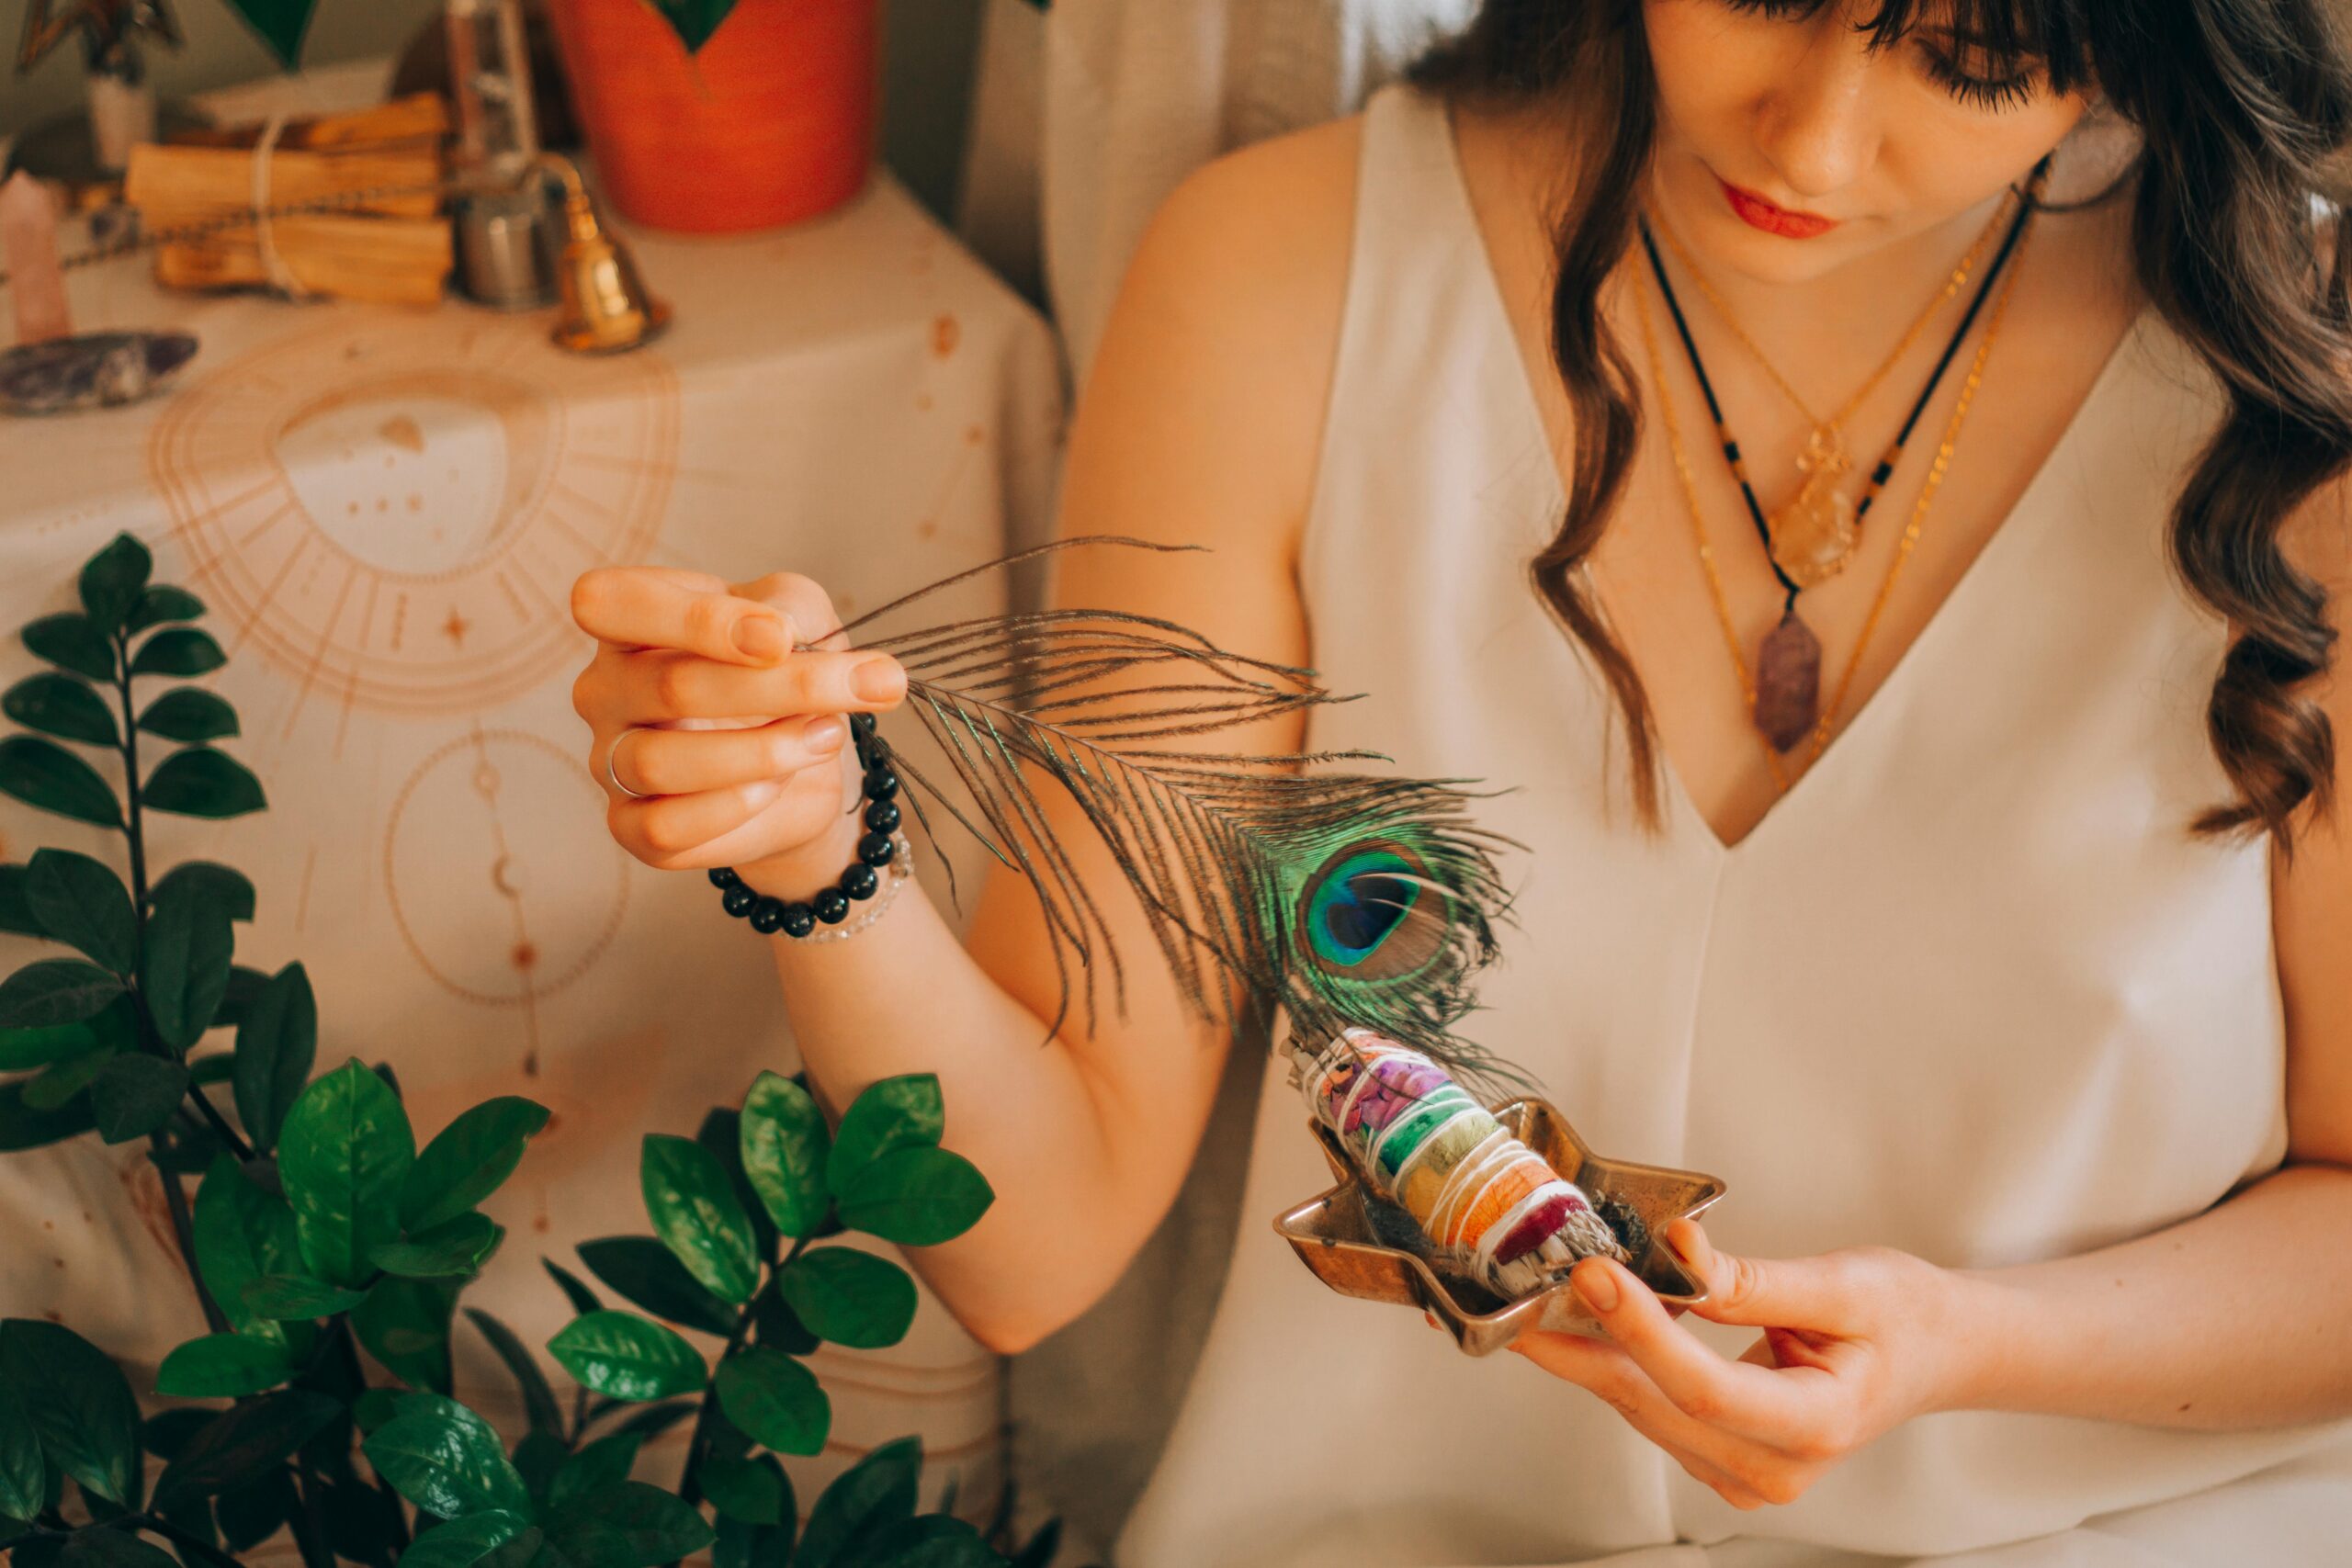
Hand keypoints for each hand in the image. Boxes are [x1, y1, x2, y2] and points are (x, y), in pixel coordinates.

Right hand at [568, 566, 906, 879]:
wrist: (805, 767)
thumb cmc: (786, 673)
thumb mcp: (801, 617)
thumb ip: (788, 607)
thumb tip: (782, 634)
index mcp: (629, 622)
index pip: (609, 602)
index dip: (694, 620)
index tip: (781, 638)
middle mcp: (604, 690)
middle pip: (671, 685)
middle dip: (785, 686)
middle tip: (872, 684)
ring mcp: (609, 760)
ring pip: (661, 763)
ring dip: (764, 752)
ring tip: (826, 736)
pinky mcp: (630, 827)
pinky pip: (665, 825)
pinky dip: (736, 806)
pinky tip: (778, 785)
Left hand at [1504, 1218, 1978, 1509]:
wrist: (1935, 1354)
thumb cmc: (1903, 1319)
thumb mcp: (1845, 1284)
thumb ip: (1754, 1279)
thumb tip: (1675, 1247)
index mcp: (1817, 1426)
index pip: (1706, 1387)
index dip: (1643, 1331)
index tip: (1594, 1274)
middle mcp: (1774, 1469)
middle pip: (1657, 1404)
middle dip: (1584, 1343)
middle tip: (1522, 1289)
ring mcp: (1744, 1473)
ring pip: (1643, 1408)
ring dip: (1586, 1352)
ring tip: (1532, 1297)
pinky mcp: (1719, 1456)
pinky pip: (1651, 1407)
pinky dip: (1612, 1362)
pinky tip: (1577, 1321)